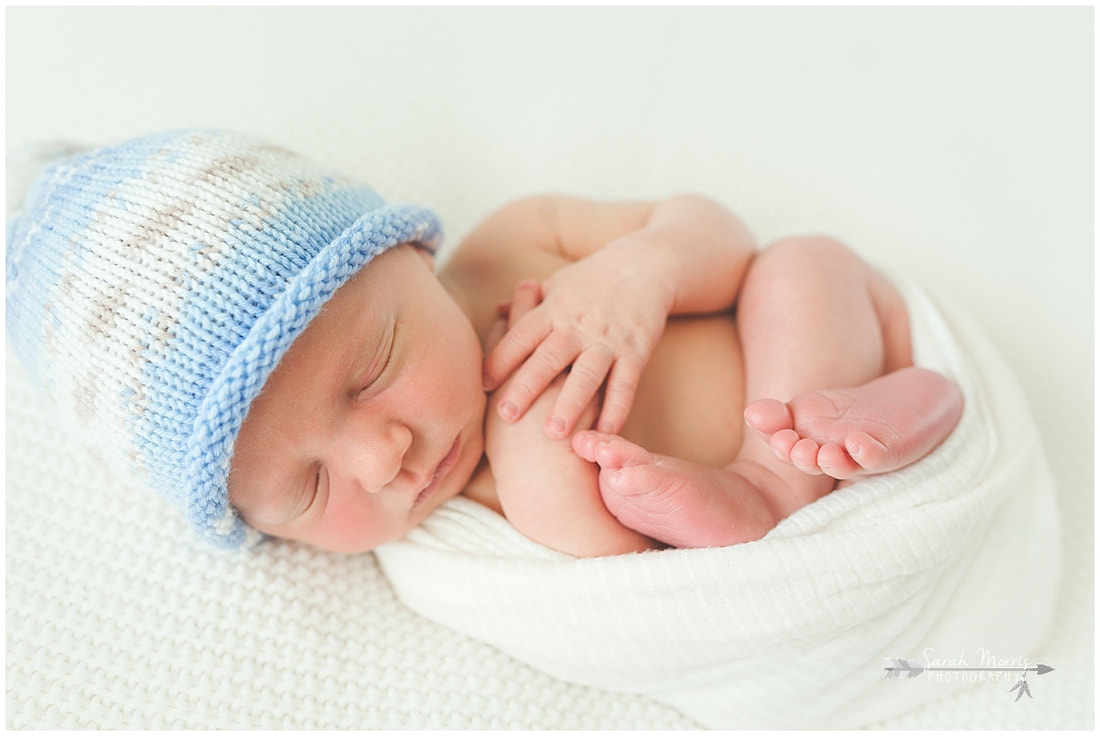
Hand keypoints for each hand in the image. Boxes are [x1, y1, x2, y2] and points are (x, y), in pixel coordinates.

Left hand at [483, 246, 670, 437]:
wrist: (644, 264)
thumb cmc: (593, 278)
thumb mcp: (557, 284)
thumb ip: (528, 304)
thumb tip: (497, 312)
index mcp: (553, 310)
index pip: (522, 336)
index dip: (502, 359)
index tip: (483, 385)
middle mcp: (577, 327)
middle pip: (548, 359)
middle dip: (527, 387)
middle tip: (506, 415)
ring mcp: (607, 340)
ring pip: (587, 374)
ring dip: (571, 404)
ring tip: (555, 434)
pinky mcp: (636, 351)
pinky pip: (626, 382)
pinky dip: (617, 407)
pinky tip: (606, 430)